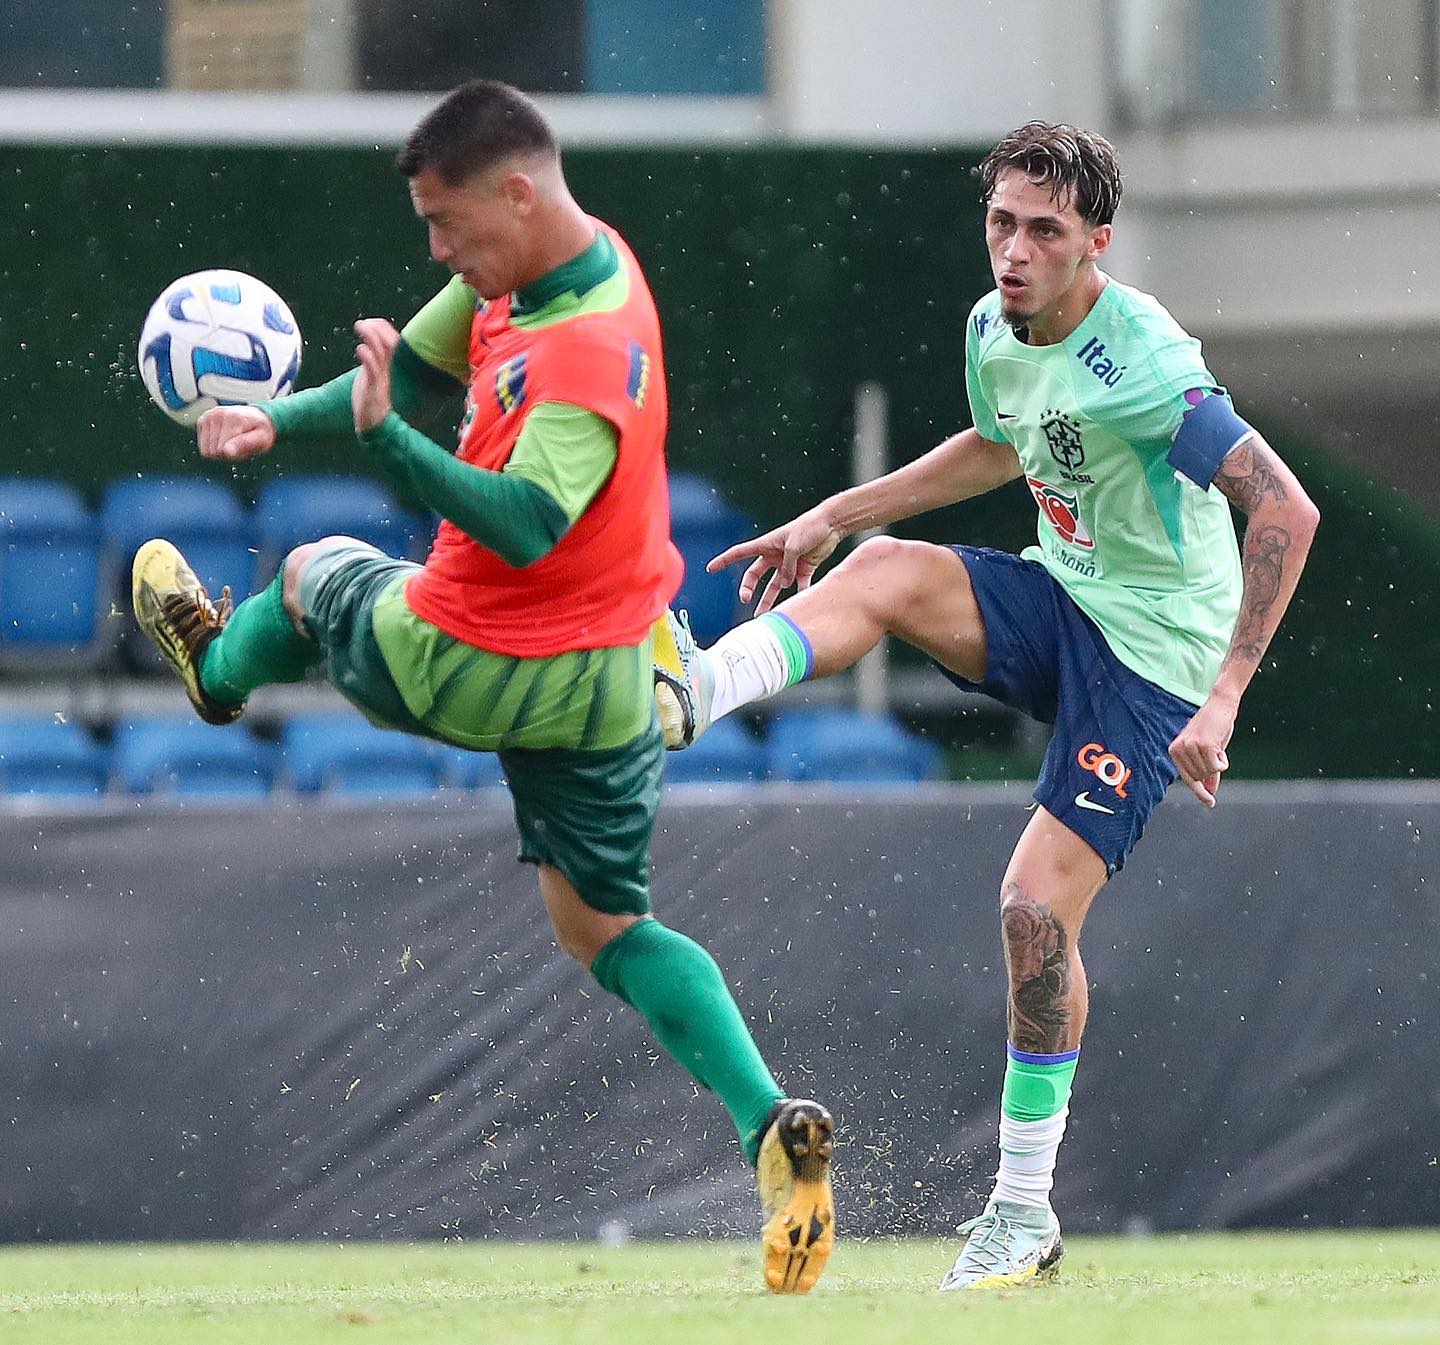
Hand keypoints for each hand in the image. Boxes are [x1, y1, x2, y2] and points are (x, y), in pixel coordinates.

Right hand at [197, 405, 275, 460]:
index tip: (245, 450)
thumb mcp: (262, 439)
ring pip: (206, 450)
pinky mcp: (203, 420)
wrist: (256, 416)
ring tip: (232, 442)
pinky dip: (213, 446)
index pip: (223, 451)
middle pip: (213, 452)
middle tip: (239, 446)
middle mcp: (219, 414)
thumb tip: (227, 451)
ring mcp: (209, 416)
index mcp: (235, 419)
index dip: (234, 456)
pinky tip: (223, 439)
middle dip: (226, 454)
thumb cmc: (260, 430)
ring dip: (219, 451)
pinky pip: (203, 445)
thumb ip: (245, 444)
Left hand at [351, 317, 400, 433]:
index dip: (382, 327)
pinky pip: (374, 372)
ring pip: (383, 354)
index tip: (369, 322)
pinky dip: (368, 358)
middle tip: (361, 323)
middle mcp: (387, 372)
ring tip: (361, 327)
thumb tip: (365, 347)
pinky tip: (360, 349)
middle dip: (378, 329)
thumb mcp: (371, 377)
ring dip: (373, 338)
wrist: (374, 427)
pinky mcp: (374, 391)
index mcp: (387, 368)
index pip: (392, 341)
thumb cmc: (371, 402)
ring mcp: (382, 381)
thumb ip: (371, 361)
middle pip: (391, 344)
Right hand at [707, 507, 843, 613]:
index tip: (710, 569)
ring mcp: (789, 563)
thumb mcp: (793, 546)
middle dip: (749, 588)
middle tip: (745, 600)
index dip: (724, 560)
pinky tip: (799, 607)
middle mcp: (775, 555)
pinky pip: (799, 585)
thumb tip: (784, 584)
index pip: (739, 553)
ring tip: (766, 616)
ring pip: (775, 585)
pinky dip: (800, 595)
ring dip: (770, 600)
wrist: (832, 524)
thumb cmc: (809, 527)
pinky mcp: (804, 568)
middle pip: (755, 574)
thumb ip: (786, 567)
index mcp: (766, 544)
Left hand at [1169, 694, 1238, 806]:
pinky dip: (1223, 761)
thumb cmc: (1213, 726)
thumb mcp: (1207, 751)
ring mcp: (1190, 747)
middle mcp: (1179, 749)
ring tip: (1216, 746)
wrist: (1220, 704)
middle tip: (1216, 753)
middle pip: (1200, 777)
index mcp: (1175, 750)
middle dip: (1212, 770)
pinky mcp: (1203, 745)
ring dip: (1219, 763)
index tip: (1210, 802)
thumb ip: (1207, 772)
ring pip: (1209, 772)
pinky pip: (1217, 767)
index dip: (1200, 792)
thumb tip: (1210, 791)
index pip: (1188, 778)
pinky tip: (1220, 746)